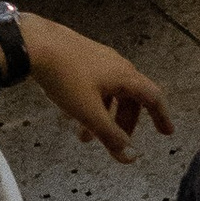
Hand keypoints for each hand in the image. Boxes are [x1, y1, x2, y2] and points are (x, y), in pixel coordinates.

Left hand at [15, 14, 172, 161]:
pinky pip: (93, 84)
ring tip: (85, 136)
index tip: (166, 132)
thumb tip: (131, 157)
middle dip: (124, 123)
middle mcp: (117, 65)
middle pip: (130, 98)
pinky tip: (70, 114)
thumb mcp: (89, 113)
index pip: (153, 98)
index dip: (161, 117)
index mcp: (125, 77)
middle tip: (117, 142)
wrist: (33, 43)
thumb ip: (111, 136)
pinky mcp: (79, 55)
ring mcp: (98, 58)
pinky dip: (90, 103)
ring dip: (102, 116)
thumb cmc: (65, 77)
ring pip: (109, 92)